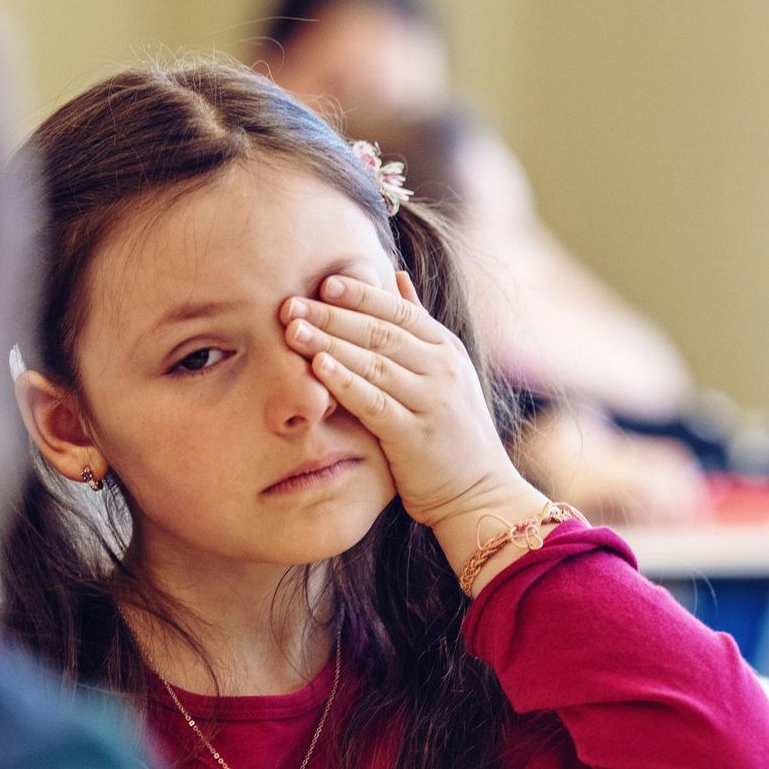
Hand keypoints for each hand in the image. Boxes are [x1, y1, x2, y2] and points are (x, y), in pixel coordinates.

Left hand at [282, 272, 547, 558]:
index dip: (360, 294)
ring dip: (330, 343)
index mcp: (446, 349)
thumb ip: (418, 325)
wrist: (478, 493)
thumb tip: (396, 275)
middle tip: (290, 304)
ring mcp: (431, 401)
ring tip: (292, 330)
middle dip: (332, 315)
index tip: (323, 281)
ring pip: (374, 363)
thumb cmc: (453, 433)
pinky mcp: (415, 435)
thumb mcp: (445, 371)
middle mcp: (442, 369)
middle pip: (379, 332)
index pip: (398, 311)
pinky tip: (317, 368)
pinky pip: (374, 402)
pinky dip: (345, 382)